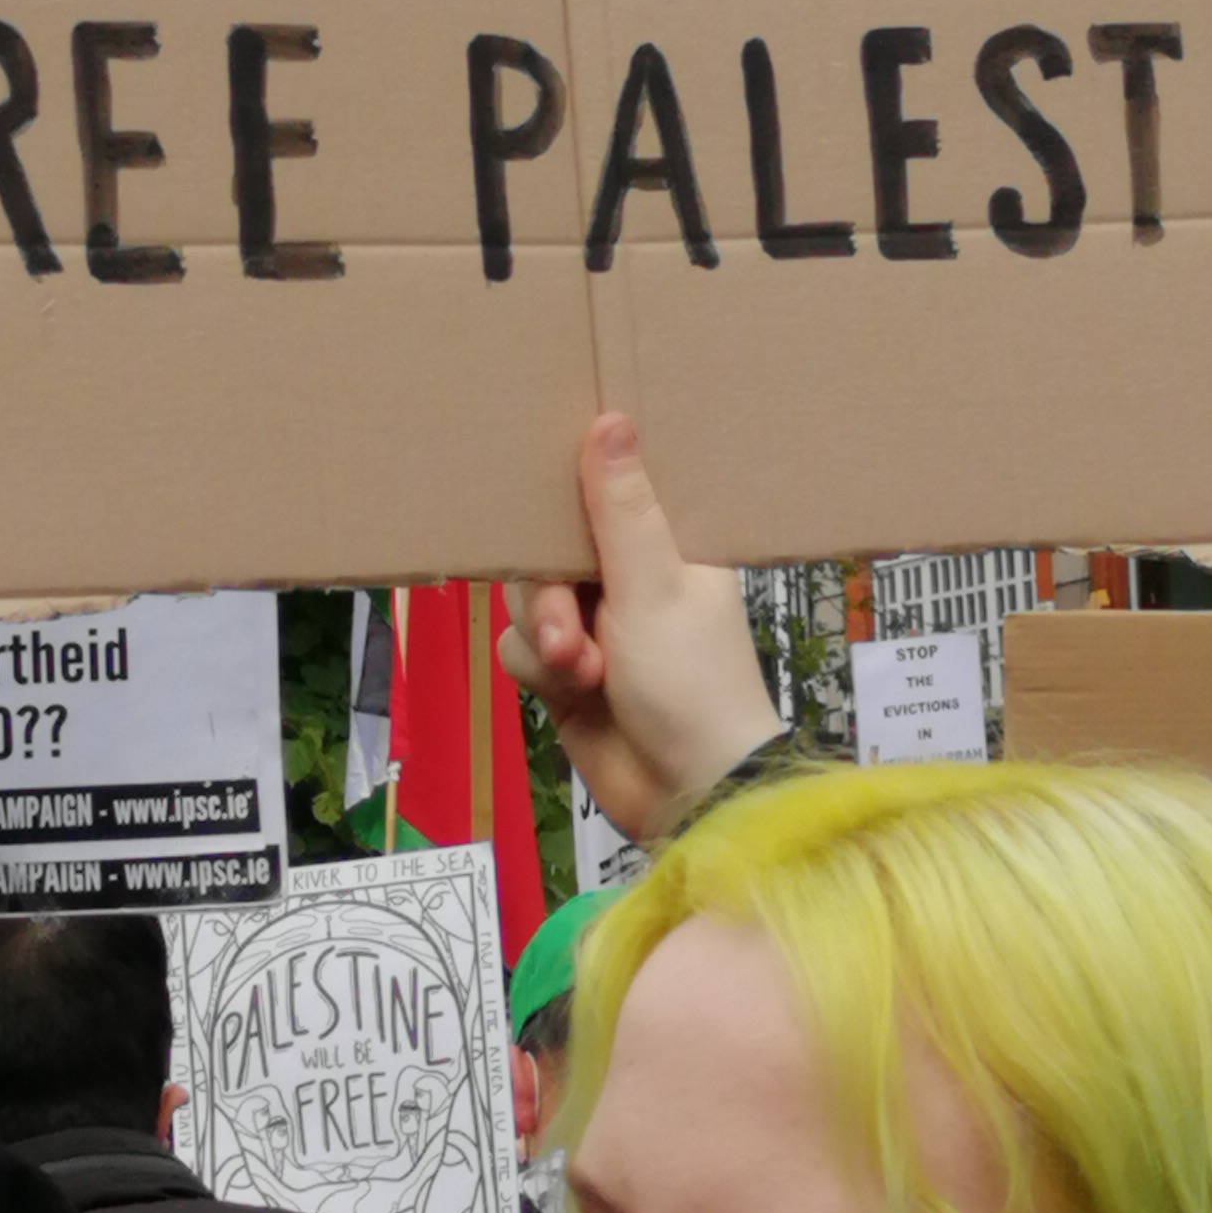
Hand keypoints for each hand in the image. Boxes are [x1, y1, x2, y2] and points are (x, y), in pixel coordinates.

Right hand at [501, 414, 780, 842]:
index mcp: (670, 547)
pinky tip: (573, 694)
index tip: (541, 488)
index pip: (608, 494)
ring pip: (527, 599)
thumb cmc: (691, 683)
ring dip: (546, 638)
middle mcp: (631, 581)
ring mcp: (597, 628)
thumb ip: (621, 509)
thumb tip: (610, 419)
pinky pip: (520, 648)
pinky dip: (539, 672)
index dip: (573, 493)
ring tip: (584, 672)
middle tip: (573, 630)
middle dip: (552, 594)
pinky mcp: (568, 676)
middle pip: (550, 549)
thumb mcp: (655, 587)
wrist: (688, 794)